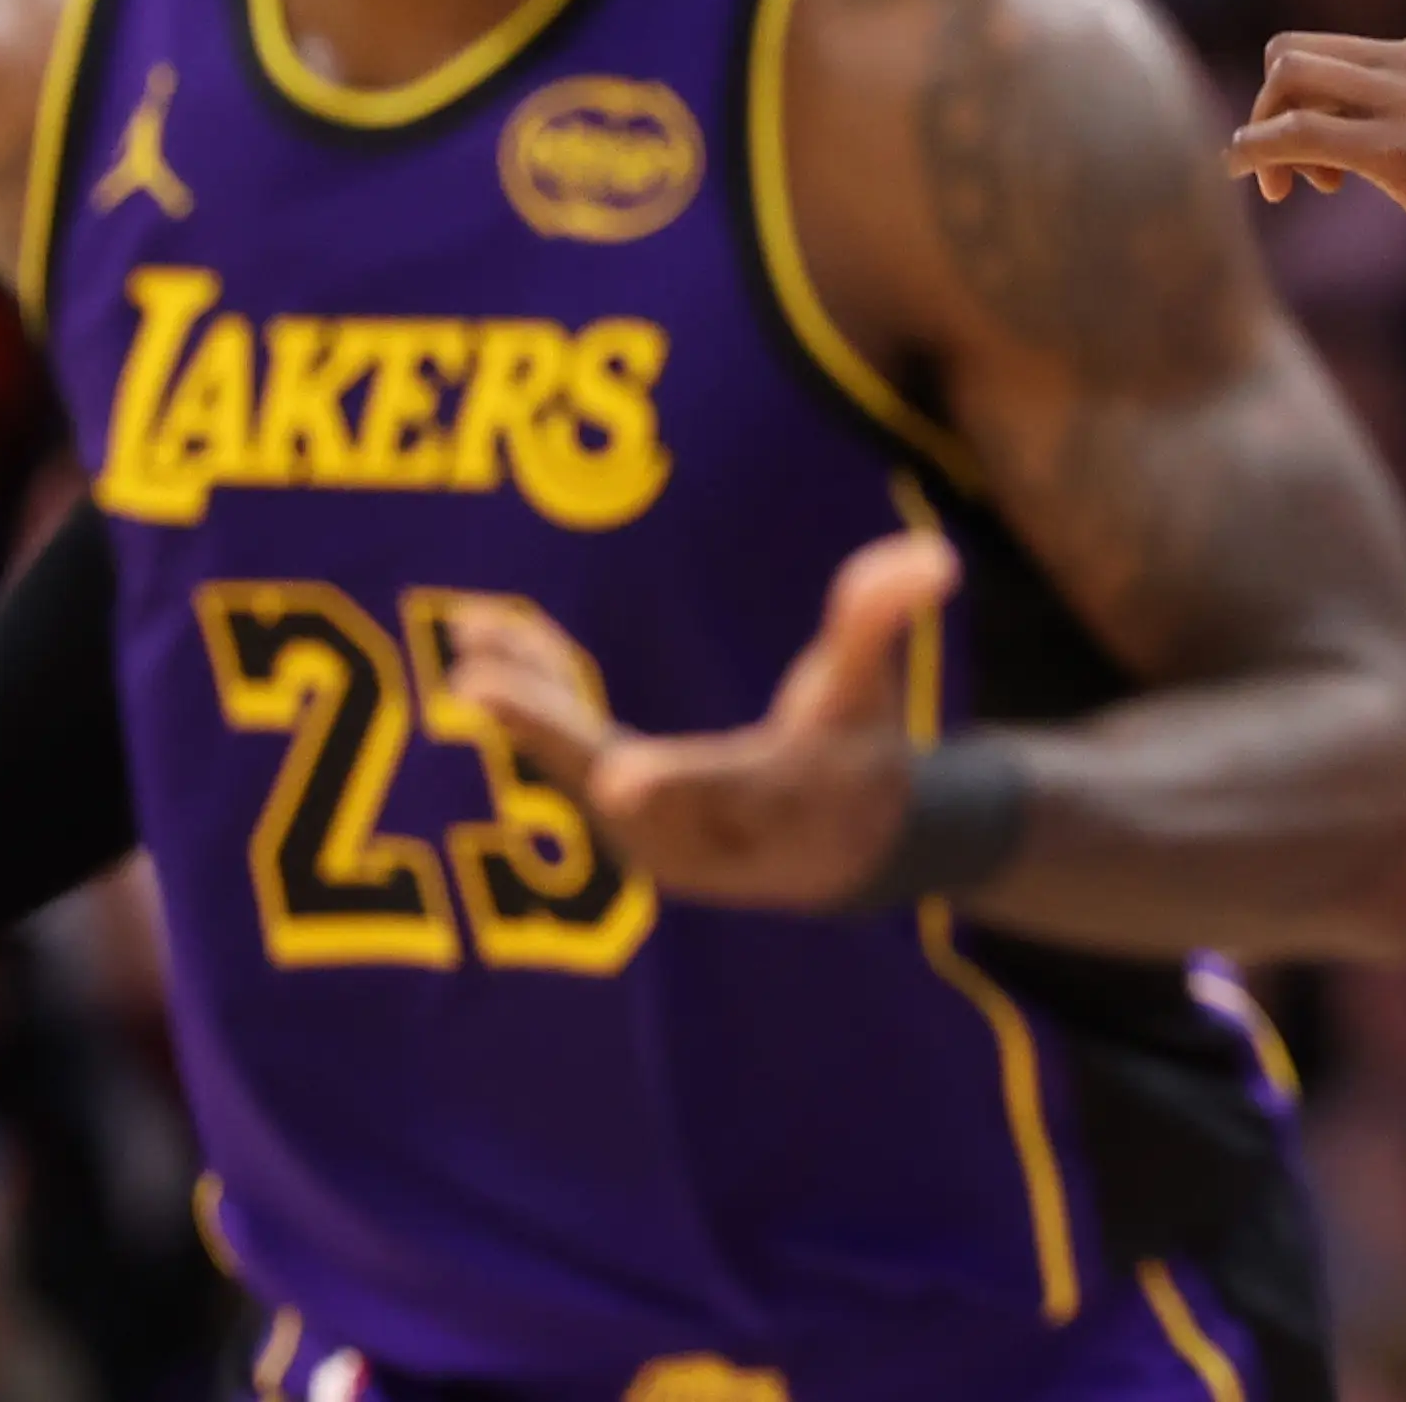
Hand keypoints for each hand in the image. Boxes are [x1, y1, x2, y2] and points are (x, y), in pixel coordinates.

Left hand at [448, 531, 955, 910]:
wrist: (837, 850)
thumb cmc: (857, 753)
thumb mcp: (870, 691)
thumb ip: (881, 621)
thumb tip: (936, 556)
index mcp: (768, 802)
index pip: (717, 796)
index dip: (671, 787)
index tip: (619, 782)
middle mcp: (695, 834)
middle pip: (608, 779)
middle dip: (544, 731)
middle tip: (474, 683)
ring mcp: (645, 834)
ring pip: (571, 764)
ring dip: (523, 701)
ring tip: (469, 633)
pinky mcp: (616, 819)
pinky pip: (565, 755)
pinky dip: (532, 701)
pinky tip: (490, 641)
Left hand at [1230, 29, 1405, 324]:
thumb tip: (1390, 125)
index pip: (1335, 49)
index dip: (1307, 99)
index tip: (1323, 161)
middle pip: (1296, 52)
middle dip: (1273, 108)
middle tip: (1298, 176)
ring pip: (1289, 78)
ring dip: (1262, 131)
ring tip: (1290, 189)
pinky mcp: (1404, 154)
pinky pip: (1297, 132)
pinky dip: (1254, 150)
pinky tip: (1246, 176)